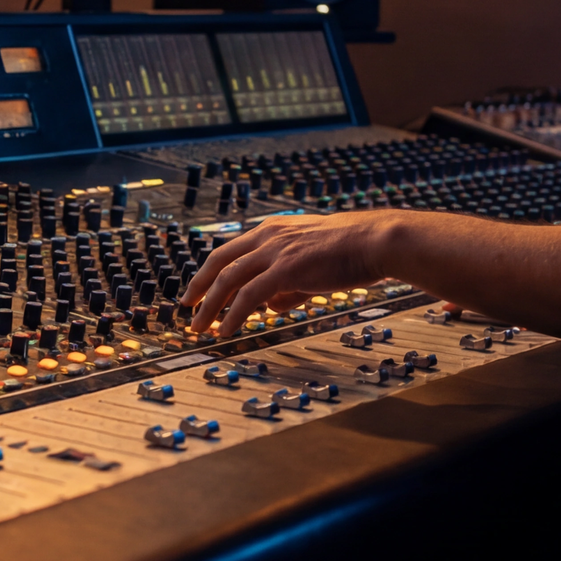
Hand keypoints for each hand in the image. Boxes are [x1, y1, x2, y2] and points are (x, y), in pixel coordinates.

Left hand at [184, 211, 408, 334]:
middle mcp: (268, 236)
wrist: (374, 241)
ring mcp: (275, 250)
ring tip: (200, 328)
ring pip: (229, 279)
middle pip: (220, 262)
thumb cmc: (350, 252)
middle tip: (186, 308)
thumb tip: (271, 306)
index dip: (210, 271)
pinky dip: (234, 314)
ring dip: (210, 306)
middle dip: (199, 287)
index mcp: (272, 230)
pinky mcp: (286, 268)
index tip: (197, 289)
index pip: (230, 250)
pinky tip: (227, 330)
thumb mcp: (311, 266)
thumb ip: (288, 285)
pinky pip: (249, 295)